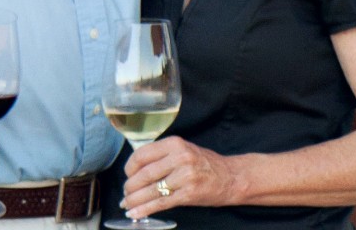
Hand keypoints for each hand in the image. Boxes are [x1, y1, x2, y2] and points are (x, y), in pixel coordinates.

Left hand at [121, 137, 243, 217]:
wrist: (231, 177)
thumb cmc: (205, 164)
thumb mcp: (184, 150)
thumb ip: (162, 156)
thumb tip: (136, 170)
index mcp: (175, 143)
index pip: (142, 154)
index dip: (129, 167)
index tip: (127, 175)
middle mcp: (180, 158)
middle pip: (145, 174)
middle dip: (130, 187)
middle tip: (125, 194)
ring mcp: (185, 176)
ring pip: (151, 190)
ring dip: (135, 200)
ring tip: (126, 205)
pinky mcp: (188, 194)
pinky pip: (161, 203)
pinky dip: (145, 209)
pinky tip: (136, 213)